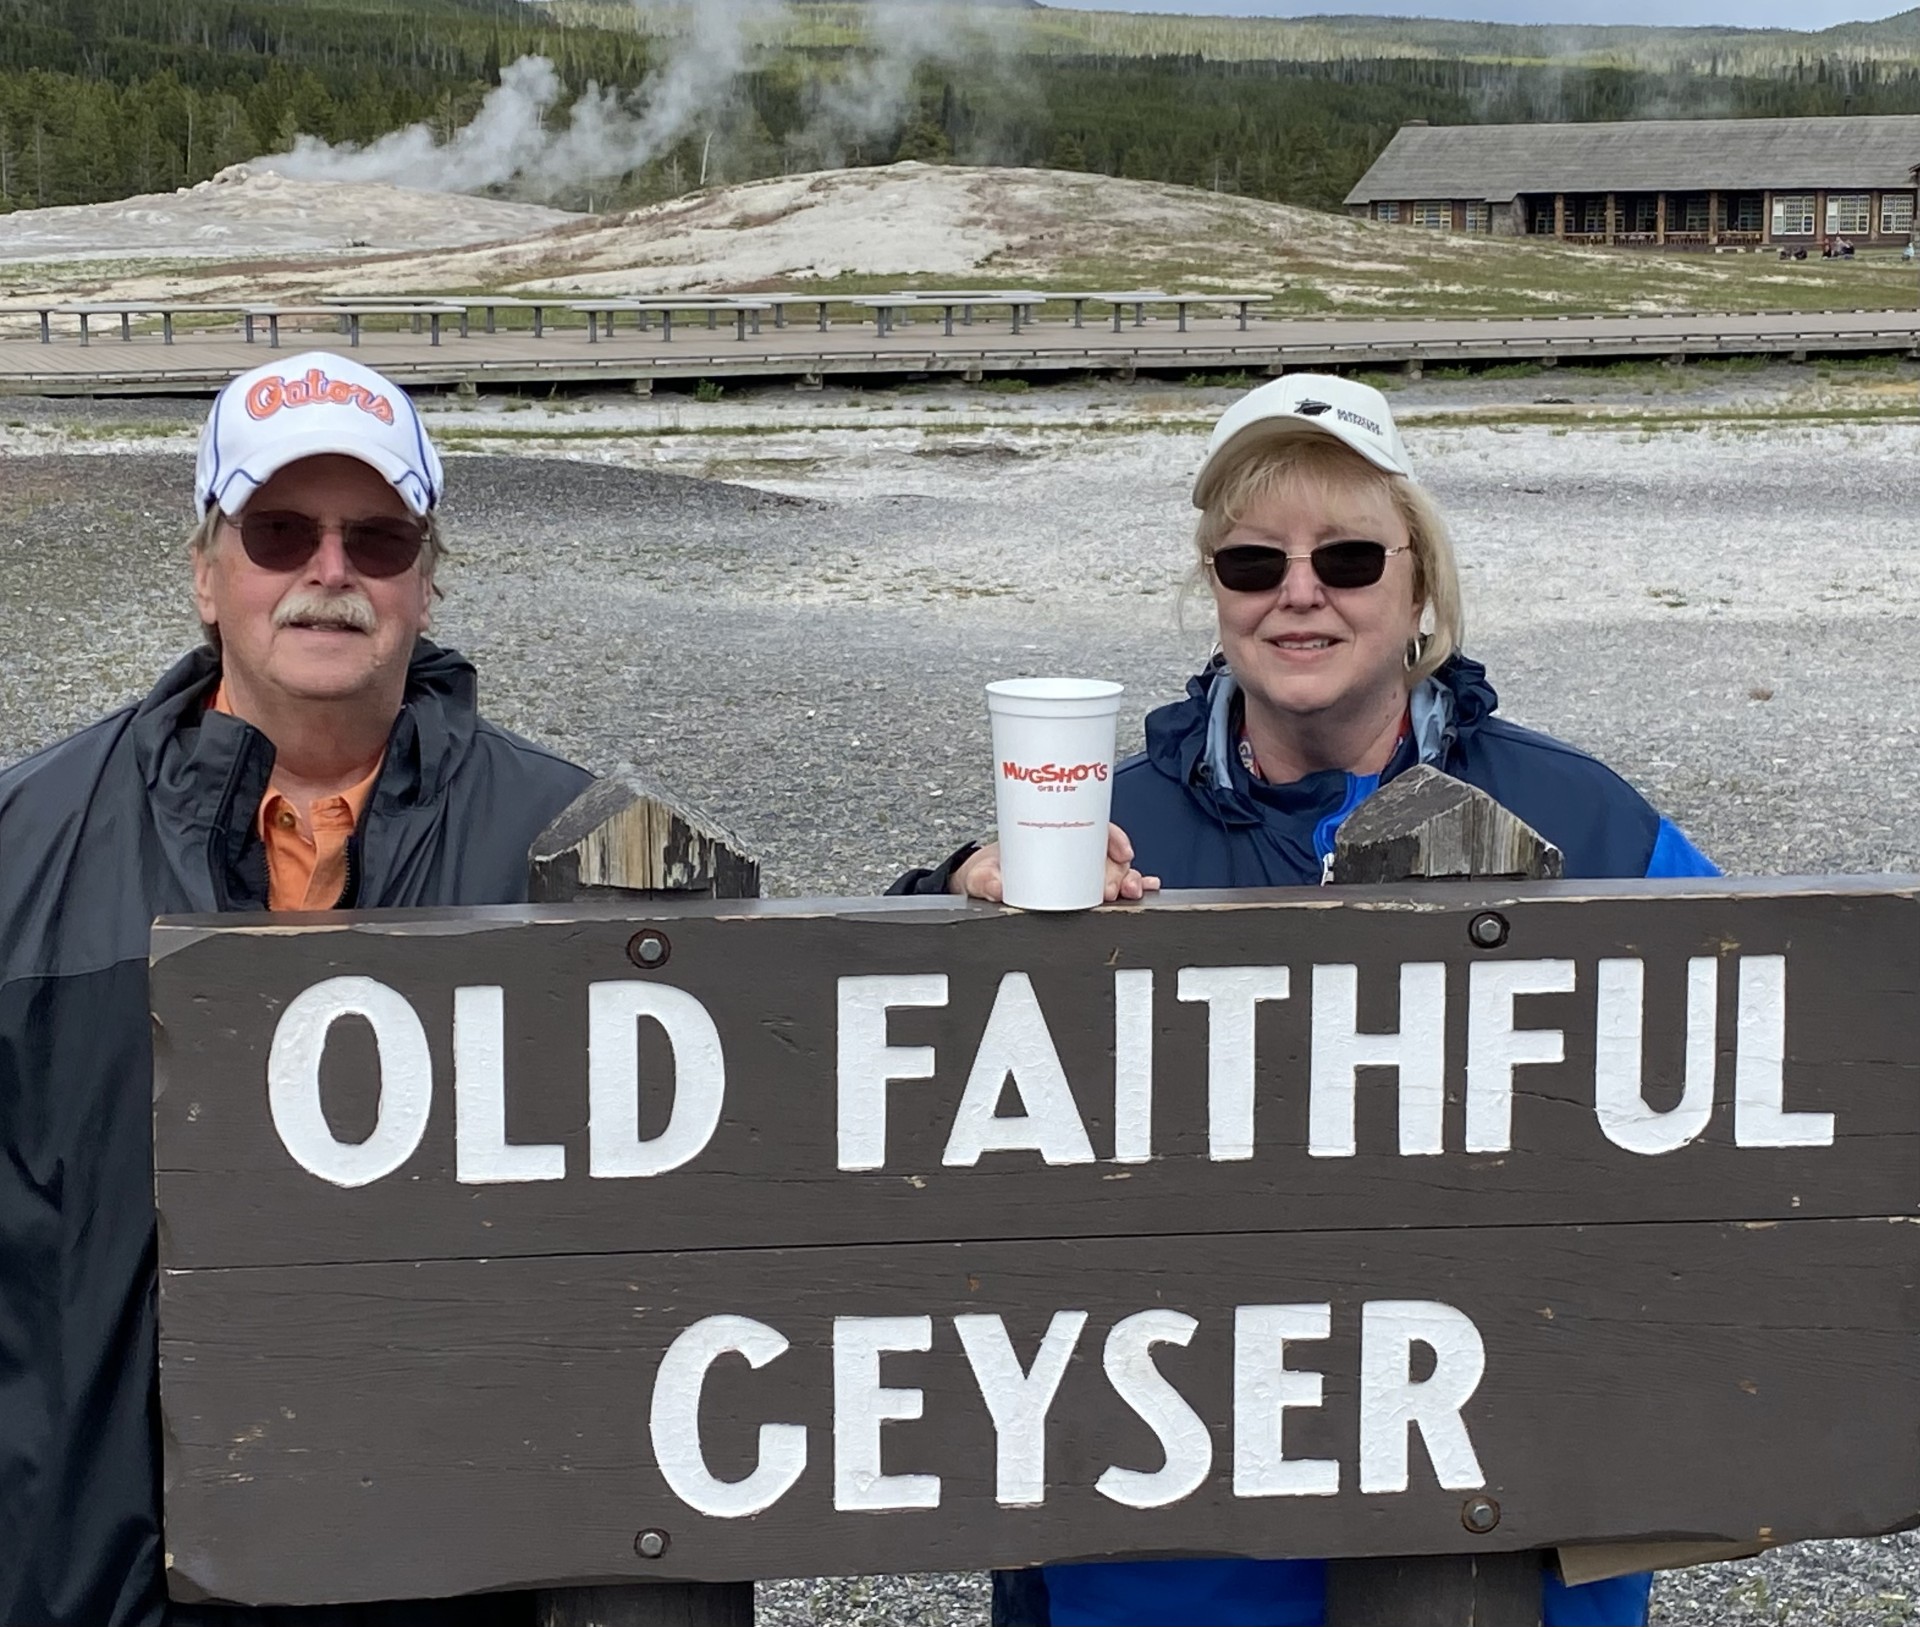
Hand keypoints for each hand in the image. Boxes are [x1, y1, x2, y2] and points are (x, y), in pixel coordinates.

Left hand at [949, 825, 1161, 905]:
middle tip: (1114, 886)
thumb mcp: (983, 872)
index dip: (1112, 836)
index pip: (1091, 826)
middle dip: (1121, 867)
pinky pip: (1109, 885)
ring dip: (1129, 878)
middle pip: (1108, 852)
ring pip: (1114, 869)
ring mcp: (1076, 870)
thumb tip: (997, 886)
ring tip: (1133, 890)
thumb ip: (987, 880)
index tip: (1121, 851)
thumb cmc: (988, 868)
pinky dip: (1128, 887)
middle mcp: (1069, 851)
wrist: (982, 883)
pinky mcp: (1078, 890)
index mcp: (1052, 836)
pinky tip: (1139, 893)